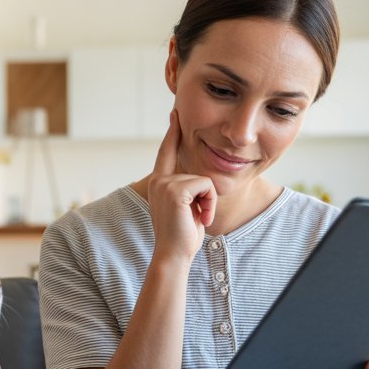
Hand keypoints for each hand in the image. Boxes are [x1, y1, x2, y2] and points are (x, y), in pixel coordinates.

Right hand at [147, 109, 215, 262]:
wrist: (173, 255)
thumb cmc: (182, 236)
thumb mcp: (185, 208)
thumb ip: (186, 189)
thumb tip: (197, 179)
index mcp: (159, 183)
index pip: (166, 151)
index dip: (172, 132)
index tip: (175, 113)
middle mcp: (159, 180)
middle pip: (197, 172)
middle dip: (206, 196)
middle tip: (196, 217)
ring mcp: (165, 184)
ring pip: (204, 180)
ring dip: (208, 202)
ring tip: (196, 218)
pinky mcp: (176, 190)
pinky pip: (207, 186)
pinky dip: (210, 204)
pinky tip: (200, 218)